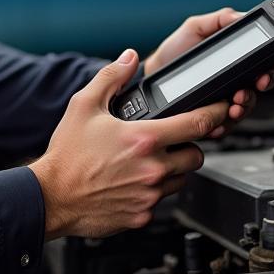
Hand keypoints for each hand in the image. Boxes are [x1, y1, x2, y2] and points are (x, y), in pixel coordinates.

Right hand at [30, 49, 228, 239]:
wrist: (50, 197)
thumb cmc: (67, 155)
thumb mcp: (84, 105)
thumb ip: (111, 77)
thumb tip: (129, 58)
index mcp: (143, 138)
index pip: (198, 124)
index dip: (217, 114)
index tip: (223, 109)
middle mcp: (152, 168)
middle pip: (197, 155)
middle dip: (189, 146)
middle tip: (170, 142)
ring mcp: (149, 194)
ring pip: (181, 179)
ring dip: (173, 169)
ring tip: (147, 162)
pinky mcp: (142, 215)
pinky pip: (161, 201)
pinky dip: (153, 191)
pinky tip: (133, 182)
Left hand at [142, 8, 273, 137]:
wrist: (152, 74)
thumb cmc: (174, 51)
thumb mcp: (195, 27)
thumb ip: (219, 19)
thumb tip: (240, 16)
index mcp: (236, 59)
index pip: (265, 61)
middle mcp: (235, 80)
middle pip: (261, 85)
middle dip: (264, 84)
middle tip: (257, 82)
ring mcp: (225, 100)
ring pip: (246, 107)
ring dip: (245, 106)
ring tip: (235, 103)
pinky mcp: (212, 117)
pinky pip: (225, 125)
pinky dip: (225, 125)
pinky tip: (219, 122)